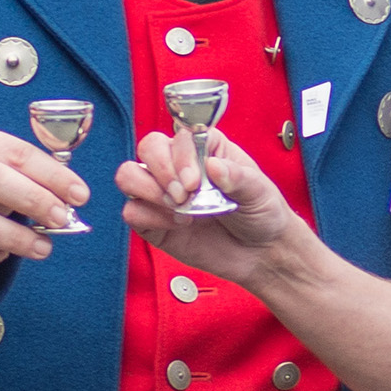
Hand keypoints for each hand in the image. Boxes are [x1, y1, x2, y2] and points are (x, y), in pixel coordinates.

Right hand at [116, 124, 308, 288]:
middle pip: (147, 148)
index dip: (180, 158)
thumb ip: (238, 177)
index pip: (177, 137)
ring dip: (148, 191)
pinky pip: (131, 212)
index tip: (194, 183)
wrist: (260, 253)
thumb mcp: (259, 191)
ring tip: (178, 209)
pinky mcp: (153, 222)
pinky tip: (176, 225)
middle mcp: (179, 165)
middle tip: (183, 197)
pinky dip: (148, 218)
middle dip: (161, 172)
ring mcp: (163, 193)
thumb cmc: (261, 212)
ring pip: (129, 176)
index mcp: (205, 148)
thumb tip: (214, 166)